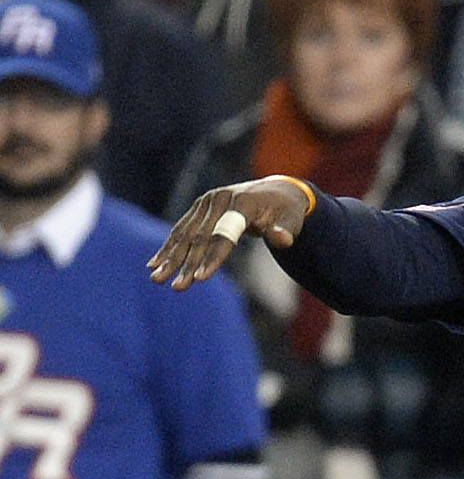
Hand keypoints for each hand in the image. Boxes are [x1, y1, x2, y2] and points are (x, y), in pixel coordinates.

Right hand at [149, 178, 311, 287]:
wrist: (276, 191)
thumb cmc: (287, 211)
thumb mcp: (293, 220)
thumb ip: (286, 230)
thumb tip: (280, 238)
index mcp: (242, 203)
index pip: (225, 235)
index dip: (213, 258)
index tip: (201, 279)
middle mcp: (219, 200)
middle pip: (200, 237)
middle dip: (186, 264)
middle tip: (177, 287)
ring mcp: (206, 202)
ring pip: (185, 234)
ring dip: (170, 258)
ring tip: (157, 279)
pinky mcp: (199, 207)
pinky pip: (181, 229)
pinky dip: (169, 247)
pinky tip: (155, 263)